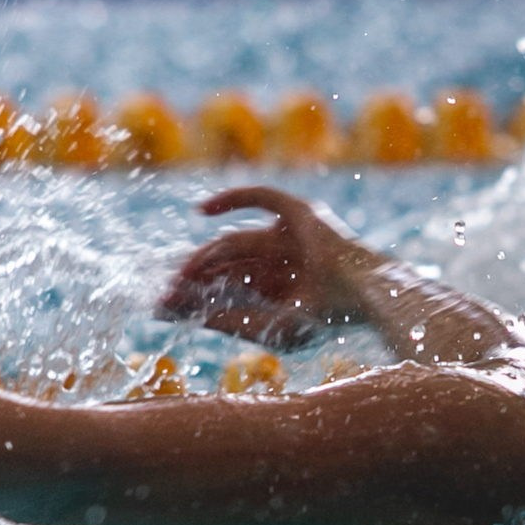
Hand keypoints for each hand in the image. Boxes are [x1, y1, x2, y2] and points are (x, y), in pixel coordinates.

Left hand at [157, 187, 373, 346]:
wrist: (363, 294)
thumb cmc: (325, 318)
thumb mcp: (271, 327)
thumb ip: (232, 321)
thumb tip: (190, 314)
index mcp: (276, 289)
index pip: (224, 287)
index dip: (192, 295)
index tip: (161, 307)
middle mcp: (278, 261)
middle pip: (223, 263)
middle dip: (191, 278)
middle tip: (164, 291)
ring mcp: (288, 235)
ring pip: (233, 240)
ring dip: (204, 255)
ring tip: (181, 274)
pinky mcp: (299, 212)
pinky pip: (259, 197)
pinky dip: (231, 198)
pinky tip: (200, 211)